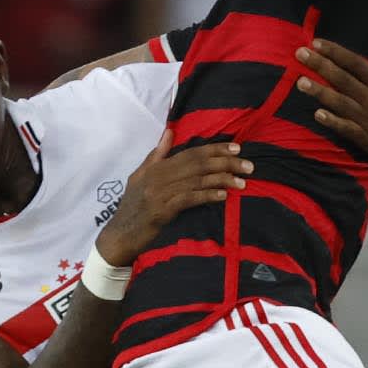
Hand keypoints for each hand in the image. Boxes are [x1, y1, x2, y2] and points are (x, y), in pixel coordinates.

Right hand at [96, 129, 252, 266]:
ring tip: (242, 182)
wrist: (118, 235)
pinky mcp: (162, 211)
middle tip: (248, 165)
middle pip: (197, 164)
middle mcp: (158, 176)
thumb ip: (157, 154)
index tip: (236, 149)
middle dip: (225, 163)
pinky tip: (223, 195)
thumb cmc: (132, 207)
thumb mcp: (140, 176)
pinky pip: (189, 199)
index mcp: (156, 167)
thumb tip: (169, 131)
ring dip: (222, 180)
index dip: (214, 149)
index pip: (190, 153)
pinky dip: (207, 195)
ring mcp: (159, 193)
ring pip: (196, 181)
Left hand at [296, 29, 367, 156]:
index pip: (356, 63)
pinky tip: (317, 113)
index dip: (335, 52)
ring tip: (300, 82)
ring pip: (340, 103)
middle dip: (320, 66)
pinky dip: (332, 121)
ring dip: (320, 92)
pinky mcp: (365, 137)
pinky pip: (345, 128)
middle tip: (300, 54)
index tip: (316, 43)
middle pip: (343, 80)